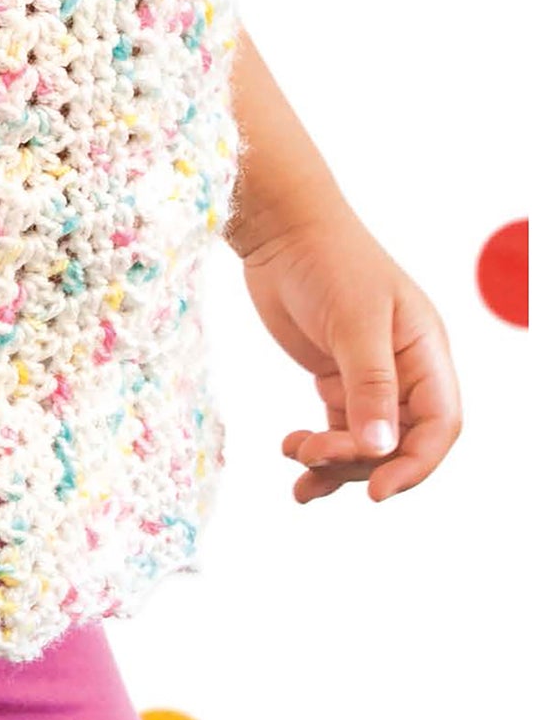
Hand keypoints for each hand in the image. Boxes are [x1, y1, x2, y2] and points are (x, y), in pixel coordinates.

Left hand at [237, 199, 462, 503]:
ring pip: (367, 442)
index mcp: (426, 351)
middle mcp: (405, 369)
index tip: (377, 491)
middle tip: (316, 455)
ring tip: (295, 453)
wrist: (281, 228)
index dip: (415, 465)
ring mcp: (371, 376)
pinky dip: (319, 450)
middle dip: (362, 460)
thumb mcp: (354, 321)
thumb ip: (370, 386)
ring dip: (334, 460)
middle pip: (400, 442)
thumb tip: (382, 449)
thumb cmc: (328, 259)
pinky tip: (293, 457)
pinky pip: (339, 429)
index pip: (439, 425)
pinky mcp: (337, 378)